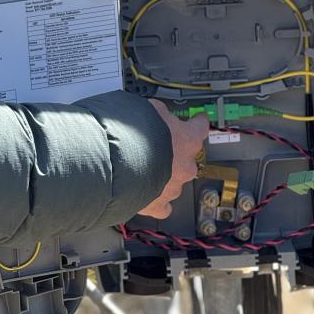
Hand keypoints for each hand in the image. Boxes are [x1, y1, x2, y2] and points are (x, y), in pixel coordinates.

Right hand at [137, 100, 208, 217]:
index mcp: (187, 139)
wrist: (114, 161)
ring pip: (175, 179)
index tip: (197, 120)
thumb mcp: (149, 108)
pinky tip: (147, 193)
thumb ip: (159, 115)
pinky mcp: (158, 204)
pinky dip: (156, 200)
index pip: (199, 127)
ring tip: (142, 165)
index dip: (197, 122)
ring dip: (163, 172)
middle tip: (156, 143)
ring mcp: (174, 186)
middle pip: (187, 157)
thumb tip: (158, 116)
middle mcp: (186, 164)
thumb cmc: (132, 132)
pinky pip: (163, 205)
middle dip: (174, 151)